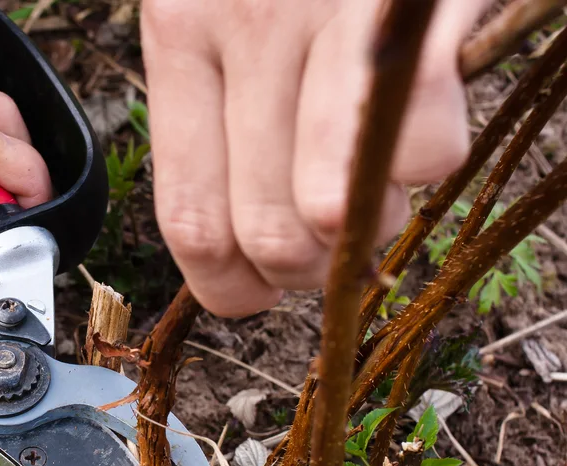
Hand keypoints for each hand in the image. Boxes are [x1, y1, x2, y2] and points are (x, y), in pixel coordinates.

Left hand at [140, 0, 491, 316]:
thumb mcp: (216, 16)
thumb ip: (219, 120)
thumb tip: (244, 248)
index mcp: (181, 37)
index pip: (190, 219)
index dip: (229, 286)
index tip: (256, 292)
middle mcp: (247, 28)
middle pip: (268, 231)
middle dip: (309, 273)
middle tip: (330, 247)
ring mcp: (333, 18)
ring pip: (341, 207)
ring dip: (371, 226)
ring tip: (371, 182)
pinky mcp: (412, 12)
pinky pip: (426, 148)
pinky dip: (428, 161)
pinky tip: (415, 122)